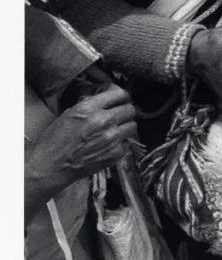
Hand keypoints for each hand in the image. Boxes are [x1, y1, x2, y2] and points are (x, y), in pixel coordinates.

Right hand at [25, 85, 136, 199]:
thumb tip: (104, 100)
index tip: (120, 98)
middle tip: (119, 114)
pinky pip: (127, 142)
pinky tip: (109, 143)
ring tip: (114, 129)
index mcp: (89, 108)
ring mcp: (112, 138)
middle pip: (130, 109)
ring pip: (132, 125)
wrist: (51, 166)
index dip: (121, 96)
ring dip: (125, 126)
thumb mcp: (69, 114)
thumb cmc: (55, 141)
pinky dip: (121, 142)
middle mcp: (103, 121)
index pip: (119, 93)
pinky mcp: (116, 153)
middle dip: (125, 110)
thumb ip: (90, 105)